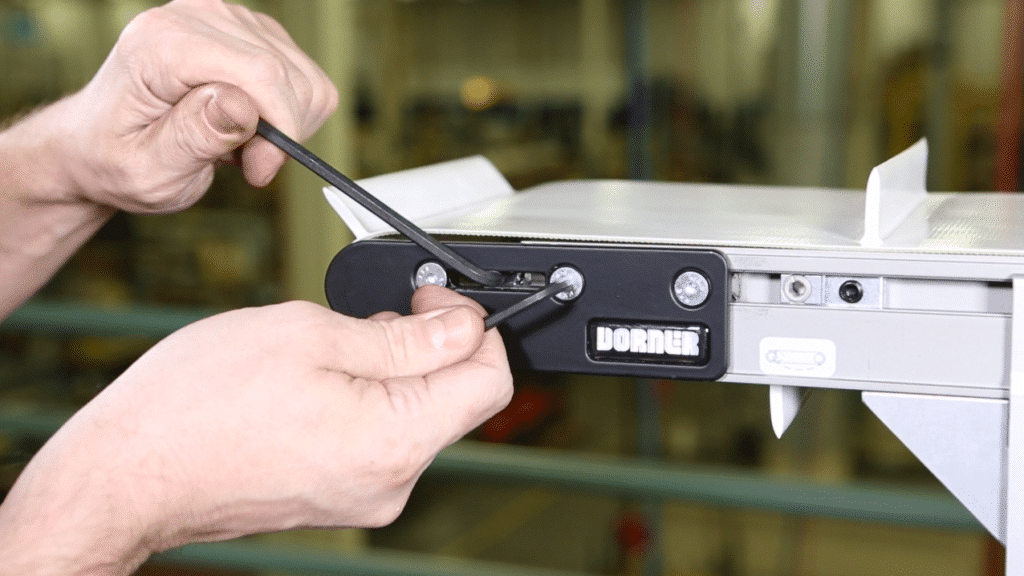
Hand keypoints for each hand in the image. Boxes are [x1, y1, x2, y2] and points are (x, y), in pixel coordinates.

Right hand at [0, 287, 511, 574]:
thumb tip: (463, 328)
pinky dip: (367, 400)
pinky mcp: (340, 498)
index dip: (476, 329)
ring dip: (393, 371)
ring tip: (332, 346)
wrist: (127, 473)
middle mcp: (390, 482)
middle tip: (376, 313)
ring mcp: (364, 496)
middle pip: (454, 400)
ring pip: (415, 416)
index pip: (489, 381)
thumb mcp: (308, 335)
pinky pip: (380, 438)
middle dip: (430, 345)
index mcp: (393, 440)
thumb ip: (401, 337)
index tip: (436, 302)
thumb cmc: (196, 404)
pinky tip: (320, 381)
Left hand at [55, 0, 337, 212]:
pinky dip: (285, 112)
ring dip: (283, 125)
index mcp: (162, 44)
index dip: (278, 129)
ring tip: (236, 142)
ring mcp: (226, 18)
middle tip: (245, 164)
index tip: (259, 171)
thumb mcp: (149, 170)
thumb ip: (195, 135)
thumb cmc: (117, 159)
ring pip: (303, 78)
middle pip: (287, 75)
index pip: (261, 72)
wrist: (96, 143)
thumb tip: (242, 104)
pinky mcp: (249, 31)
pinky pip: (302, 77)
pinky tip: (245, 124)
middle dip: (280, 133)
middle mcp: (196, 17)